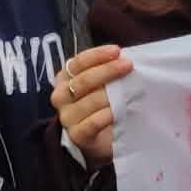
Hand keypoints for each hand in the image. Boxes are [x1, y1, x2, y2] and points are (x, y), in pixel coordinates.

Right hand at [52, 45, 131, 168]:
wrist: (100, 139)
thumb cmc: (101, 104)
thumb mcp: (101, 84)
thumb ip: (105, 71)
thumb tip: (122, 58)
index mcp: (64, 78)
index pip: (78, 62)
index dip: (97, 55)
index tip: (117, 51)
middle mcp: (61, 96)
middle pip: (83, 80)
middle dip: (107, 71)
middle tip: (128, 66)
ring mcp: (66, 117)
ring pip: (89, 101)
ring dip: (111, 95)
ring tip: (129, 91)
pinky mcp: (76, 136)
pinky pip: (91, 123)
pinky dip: (105, 116)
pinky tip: (116, 112)